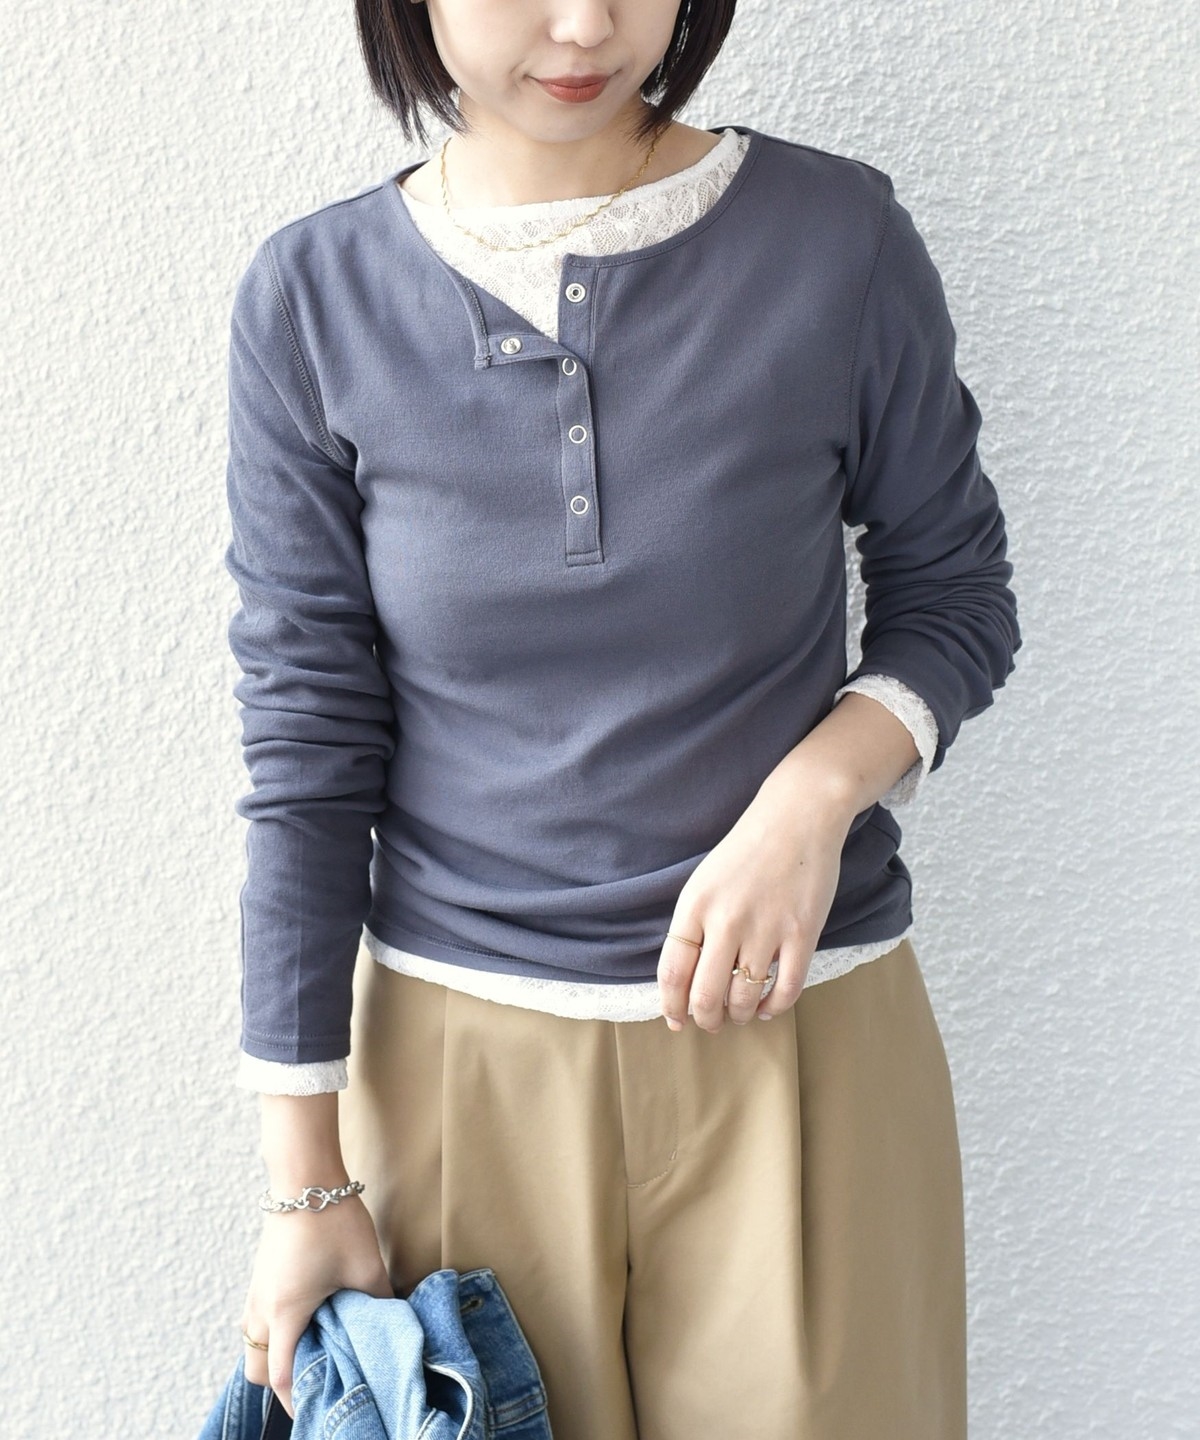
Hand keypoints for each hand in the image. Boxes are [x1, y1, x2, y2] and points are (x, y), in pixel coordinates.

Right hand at [239, 1194, 394, 1418]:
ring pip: (253, 1346)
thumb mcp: (365, 1266)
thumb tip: (392, 1325)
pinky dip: (272, 1336)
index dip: (298, 1400)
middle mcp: (262, 1308)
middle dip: (281, 1384)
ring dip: (275, 1358)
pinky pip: (255, 1322)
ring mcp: (256, 1292)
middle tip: (316, 1381)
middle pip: (258, 1369)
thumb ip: (379, 1303)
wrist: (303, 1178)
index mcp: (286, 1313)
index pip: (282, 1376)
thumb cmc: (333, 1221)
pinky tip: (305, 1323)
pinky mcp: (259, 1278)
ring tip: (312, 1354)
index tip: (317, 1413)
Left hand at [657, 773, 855, 1032]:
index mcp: (695, 905)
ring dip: (739, 1016)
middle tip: (710, 1023)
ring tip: (740, 1013)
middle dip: (704, 1020)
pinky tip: (767, 1007)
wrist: (797, 817)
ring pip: (744, 999)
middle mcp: (726, 921)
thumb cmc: (747, 850)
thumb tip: (683, 980)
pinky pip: (786, 989)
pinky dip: (774, 1008)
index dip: (670, 1006)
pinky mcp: (803, 934)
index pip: (672, 973)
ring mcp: (766, 929)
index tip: (675, 1020)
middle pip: (704, 996)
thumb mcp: (704, 881)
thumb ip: (693, 927)